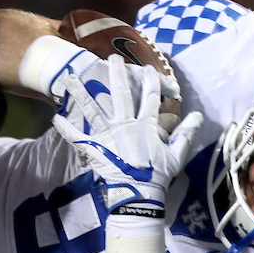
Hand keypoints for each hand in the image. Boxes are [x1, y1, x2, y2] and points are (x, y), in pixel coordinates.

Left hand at [52, 55, 202, 215]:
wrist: (140, 195)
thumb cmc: (158, 175)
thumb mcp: (176, 154)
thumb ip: (186, 133)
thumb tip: (198, 115)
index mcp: (146, 125)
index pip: (150, 97)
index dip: (150, 81)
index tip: (147, 68)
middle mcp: (125, 125)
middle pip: (120, 94)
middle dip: (116, 74)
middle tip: (111, 58)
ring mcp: (107, 135)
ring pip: (92, 109)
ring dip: (81, 93)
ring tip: (70, 78)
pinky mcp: (94, 148)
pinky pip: (77, 137)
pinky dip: (66, 128)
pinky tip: (55, 117)